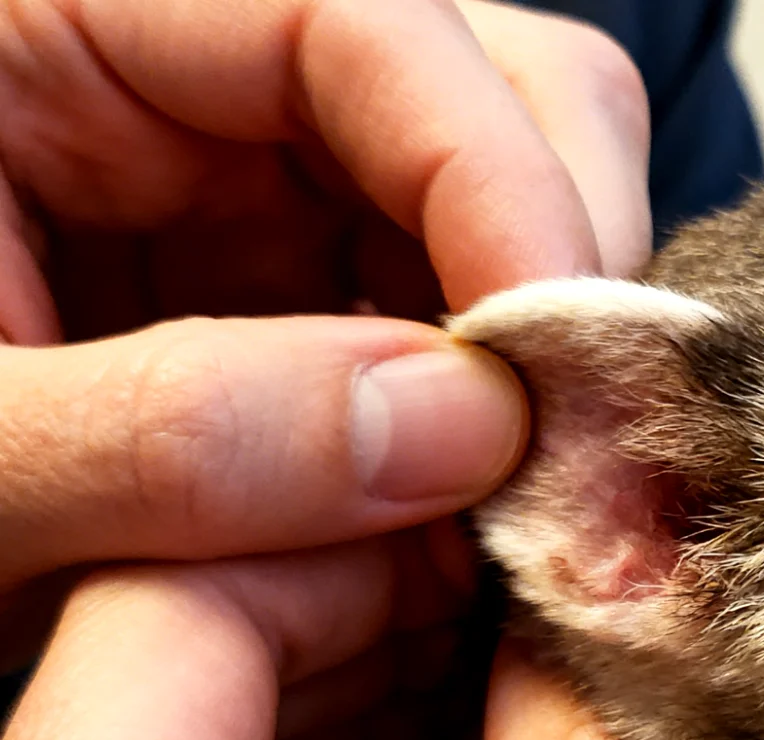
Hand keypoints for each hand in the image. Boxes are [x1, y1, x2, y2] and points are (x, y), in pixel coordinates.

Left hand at [0, 0, 654, 662]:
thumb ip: (172, 431)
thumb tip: (457, 429)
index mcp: (52, 12)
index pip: (357, 20)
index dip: (494, 179)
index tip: (557, 367)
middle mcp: (174, 73)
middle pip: (479, 91)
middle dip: (542, 267)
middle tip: (565, 447)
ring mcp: (240, 181)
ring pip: (485, 215)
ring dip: (523, 363)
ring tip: (515, 510)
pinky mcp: (271, 292)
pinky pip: (437, 319)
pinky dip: (476, 423)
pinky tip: (464, 519)